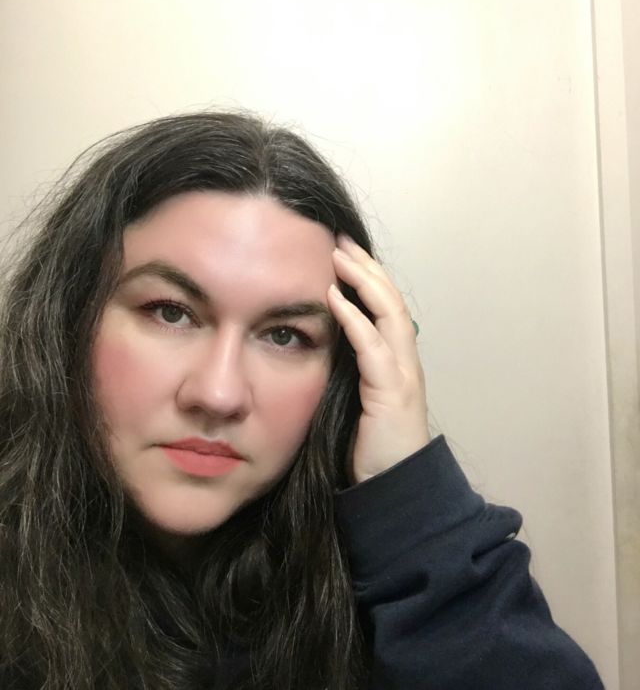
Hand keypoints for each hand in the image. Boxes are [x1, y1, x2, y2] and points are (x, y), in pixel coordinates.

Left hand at [327, 234, 428, 483]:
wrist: (395, 490)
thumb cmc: (371, 447)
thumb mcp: (355, 399)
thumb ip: (346, 371)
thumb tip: (317, 345)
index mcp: (395, 360)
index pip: (384, 305)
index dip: (366, 276)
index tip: (341, 251)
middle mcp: (404, 360)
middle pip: (390, 299)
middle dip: (365, 266)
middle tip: (339, 238)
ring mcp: (402, 374)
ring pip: (389, 313)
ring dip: (363, 281)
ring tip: (339, 255)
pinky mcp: (392, 393)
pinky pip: (373, 347)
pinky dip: (355, 319)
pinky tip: (335, 298)